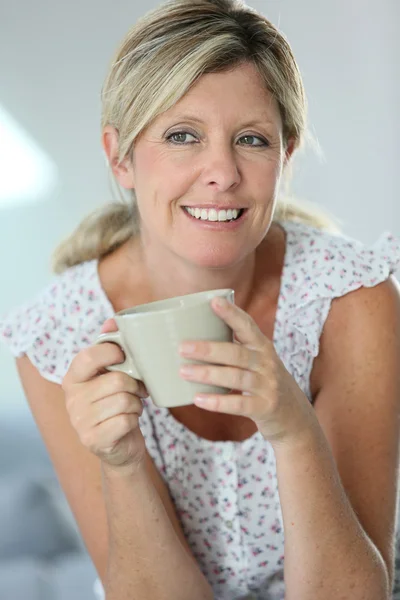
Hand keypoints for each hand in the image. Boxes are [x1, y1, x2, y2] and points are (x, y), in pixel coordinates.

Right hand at [62, 318, 148, 469]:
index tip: (123, 356)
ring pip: (124, 400)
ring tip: (131, 406)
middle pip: (117, 381)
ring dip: (136, 404)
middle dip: (135, 386)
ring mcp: (79, 421)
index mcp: (72, 378)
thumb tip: (112, 322)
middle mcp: (71, 399)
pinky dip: (134, 419)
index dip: (111, 353)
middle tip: (136, 390)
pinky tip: (128, 422)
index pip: (88, 357)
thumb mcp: (111, 374)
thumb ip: (110, 346)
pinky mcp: (92, 439)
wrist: (119, 444)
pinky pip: (126, 420)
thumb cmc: (117, 402)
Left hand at [178, 297, 318, 445]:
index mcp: (263, 347)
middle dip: (209, 349)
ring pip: (236, 377)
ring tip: (183, 371)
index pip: (248, 326)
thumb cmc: (265, 383)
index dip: (231, 313)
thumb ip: (236, 349)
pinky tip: (198, 399)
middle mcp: (267, 364)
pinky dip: (218, 402)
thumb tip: (193, 337)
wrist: (296, 418)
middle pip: (237, 353)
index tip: (213, 301)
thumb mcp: (259, 361)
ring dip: (208, 374)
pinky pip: (239, 404)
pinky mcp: (265, 408)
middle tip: (182, 347)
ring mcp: (268, 386)